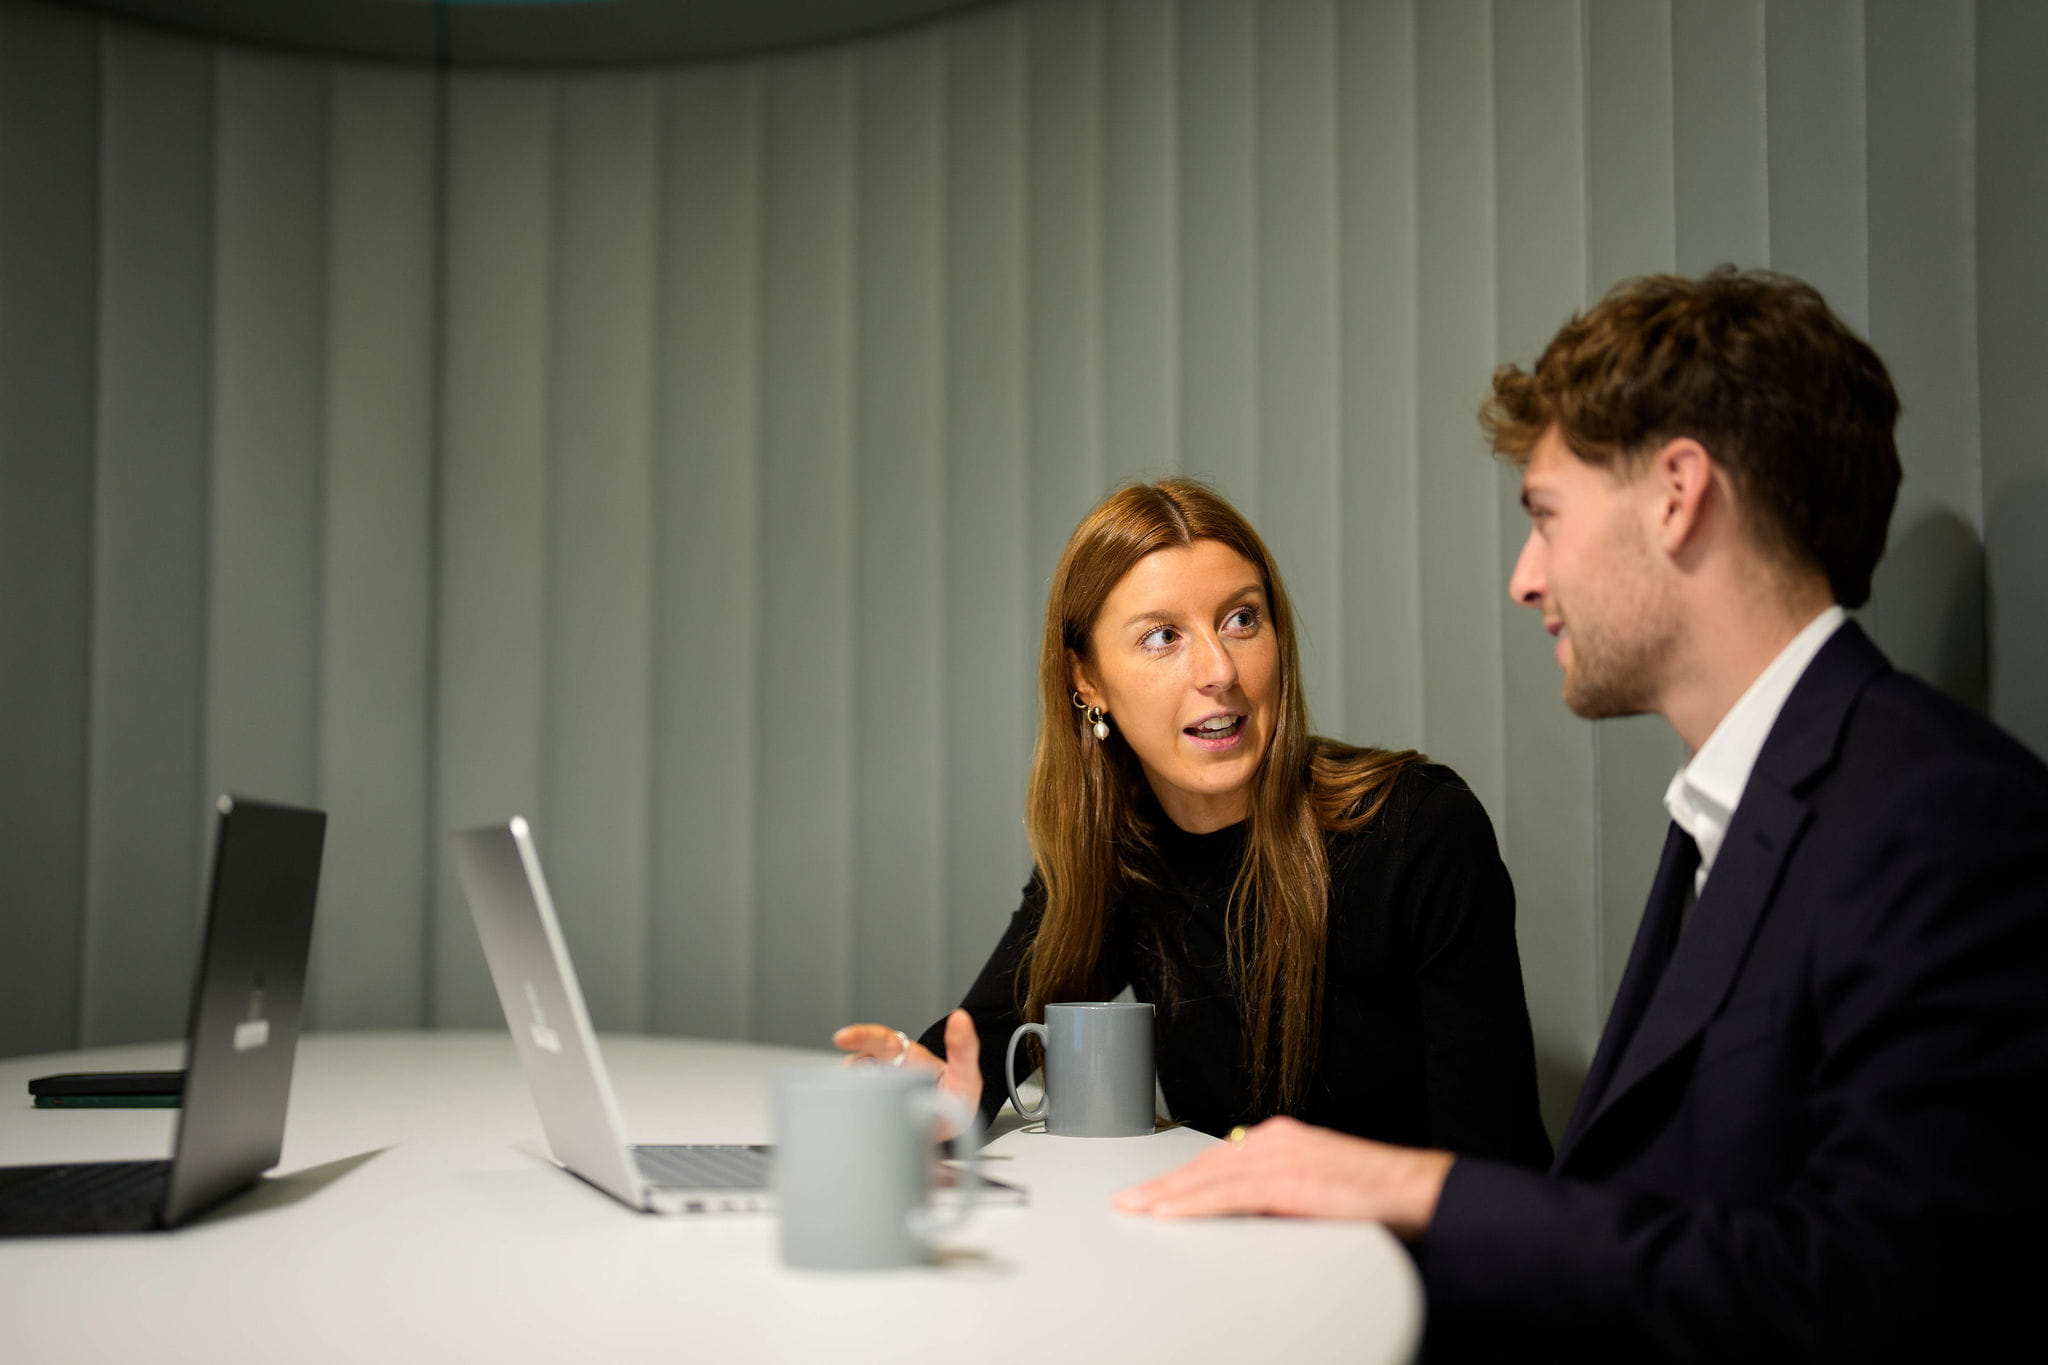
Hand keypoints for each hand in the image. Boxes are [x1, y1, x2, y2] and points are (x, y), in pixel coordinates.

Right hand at [832, 1009, 983, 1140]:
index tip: (842, 1038)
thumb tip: (960, 1017)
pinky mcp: (877, 1116)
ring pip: (857, 1090)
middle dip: (849, 1071)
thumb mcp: (966, 1073)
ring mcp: (881, 1094)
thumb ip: (964, 1047)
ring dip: (854, 1096)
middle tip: (841, 1081)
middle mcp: (888, 1072)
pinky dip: (857, 1114)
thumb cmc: (958, 1095)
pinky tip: (864, 1124)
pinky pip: (861, 1112)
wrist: (956, 1127)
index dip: (861, 1037)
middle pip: (860, 1064)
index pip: (881, 1040)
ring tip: (867, 1108)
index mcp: (907, 1057)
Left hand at [1111, 1116, 1453, 1239]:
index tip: (1152, 1191)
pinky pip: (1229, 1195)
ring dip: (1166, 1196)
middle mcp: (1276, 1140)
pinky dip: (1193, 1204)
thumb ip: (1282, 1193)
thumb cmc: (1379, 1194)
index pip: (1218, 1160)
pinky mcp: (1289, 1182)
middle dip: (1162, 1185)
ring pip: (1208, 1178)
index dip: (1181, 1177)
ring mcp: (1282, 1157)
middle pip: (1204, 1165)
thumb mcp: (1319, 1187)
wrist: (1421, 1190)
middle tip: (1127, 1202)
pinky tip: (1169, 1214)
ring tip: (1135, 1210)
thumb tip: (1254, 1213)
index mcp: (1283, 1139)